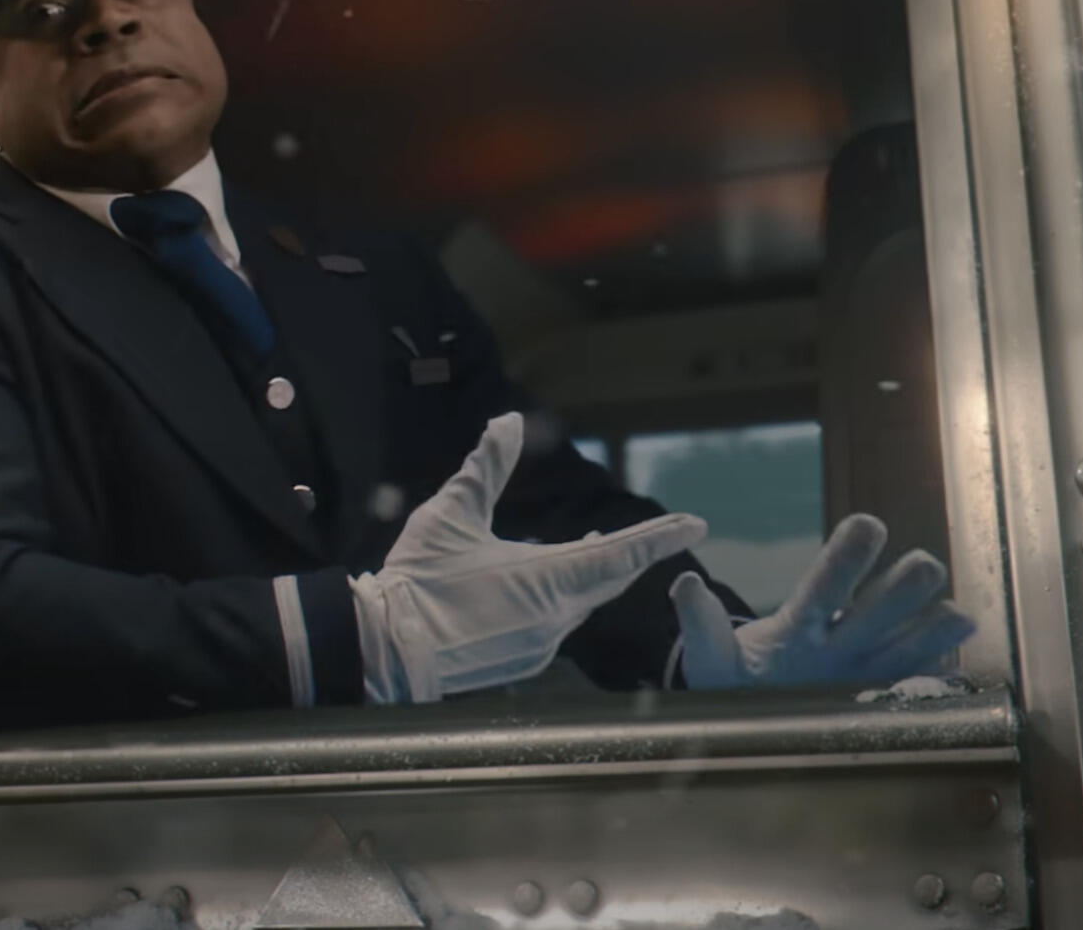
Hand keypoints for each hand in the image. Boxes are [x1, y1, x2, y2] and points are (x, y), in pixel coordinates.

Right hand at [351, 413, 707, 702]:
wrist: (385, 650)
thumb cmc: (419, 579)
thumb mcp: (451, 514)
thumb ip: (485, 468)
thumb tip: (506, 421)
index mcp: (546, 579)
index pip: (619, 554)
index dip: (660, 537)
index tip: (697, 524)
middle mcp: (555, 619)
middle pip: (607, 580)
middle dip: (632, 553)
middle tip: (666, 533)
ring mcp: (539, 646)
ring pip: (580, 603)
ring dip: (589, 574)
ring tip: (593, 547)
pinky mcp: (521, 662)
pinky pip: (556, 624)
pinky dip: (561, 598)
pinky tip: (545, 586)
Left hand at [669, 513, 972, 689]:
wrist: (753, 717)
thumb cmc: (734, 679)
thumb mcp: (711, 659)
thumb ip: (700, 626)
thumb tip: (684, 583)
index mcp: (803, 620)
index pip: (828, 580)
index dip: (850, 552)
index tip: (867, 525)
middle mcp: (844, 636)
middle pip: (888, 597)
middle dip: (908, 579)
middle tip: (920, 569)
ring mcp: (869, 667)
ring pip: (916, 636)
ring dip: (937, 622)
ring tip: (955, 616)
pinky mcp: (884, 699)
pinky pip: (925, 683)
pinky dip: (943, 675)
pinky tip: (956, 677)